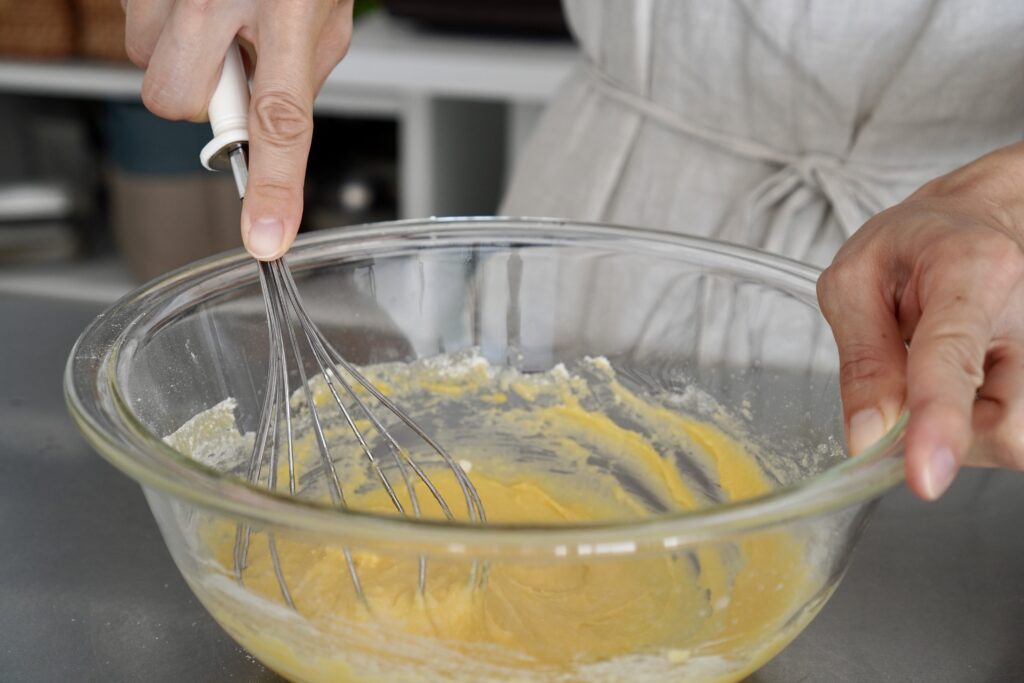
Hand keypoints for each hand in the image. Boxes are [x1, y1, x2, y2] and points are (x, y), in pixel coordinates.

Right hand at [123, 0, 353, 259]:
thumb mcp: (326, 14)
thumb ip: (301, 75)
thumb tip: (269, 130)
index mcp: (287, 8)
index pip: (281, 118)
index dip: (274, 185)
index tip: (266, 237)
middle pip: (175, 100)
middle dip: (202, 100)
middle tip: (231, 64)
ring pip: (148, 65)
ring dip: (182, 59)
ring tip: (217, 18)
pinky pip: (133, 27)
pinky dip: (163, 25)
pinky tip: (197, 0)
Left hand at [818, 143, 1023, 499]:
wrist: (978, 224)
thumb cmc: (915, 246)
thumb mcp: (856, 280)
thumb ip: (861, 359)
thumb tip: (867, 436)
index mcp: (974, 270)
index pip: (954, 358)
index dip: (938, 420)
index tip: (926, 474)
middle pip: (998, 423)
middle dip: (943, 426)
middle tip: (915, 367)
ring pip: (1008, 439)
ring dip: (960, 424)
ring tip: (946, 363)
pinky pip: (1012, 436)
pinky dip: (977, 421)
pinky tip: (972, 377)